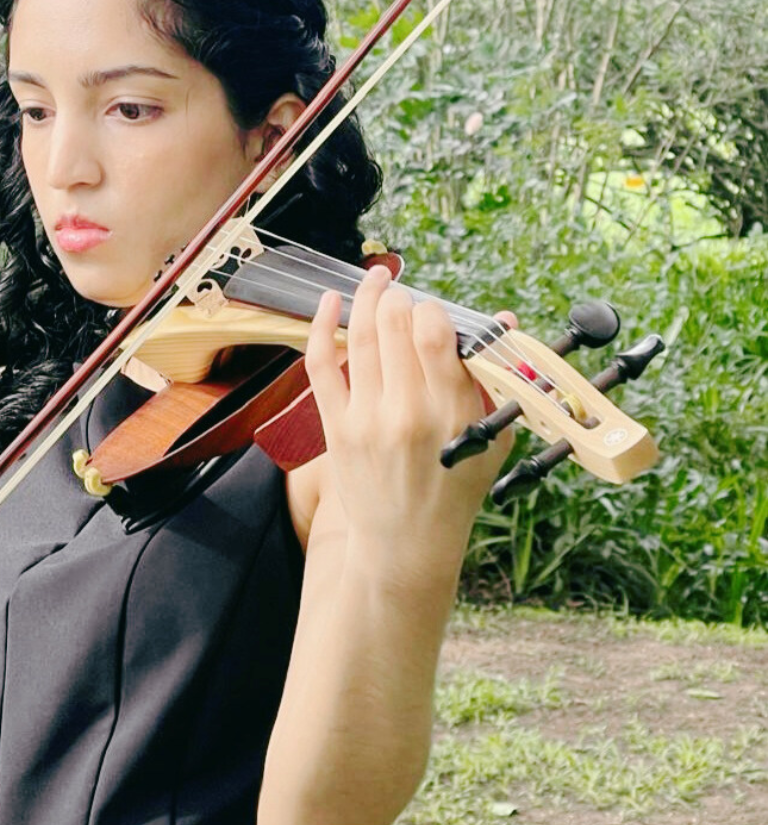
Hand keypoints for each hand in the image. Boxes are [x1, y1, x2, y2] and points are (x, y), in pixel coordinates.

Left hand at [304, 266, 515, 561]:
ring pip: (361, 338)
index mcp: (451, 414)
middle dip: (399, 298)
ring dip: (367, 298)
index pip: (435, 335)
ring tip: (376, 279)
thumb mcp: (490, 438)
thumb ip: (495, 380)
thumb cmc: (455, 488)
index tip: (433, 312)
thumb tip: (502, 321)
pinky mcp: (336, 426)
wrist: (406, 544)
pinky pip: (322, 364)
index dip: (432, 310)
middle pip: (395, 327)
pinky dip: (323, 327)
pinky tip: (330, 301)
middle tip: (402, 291)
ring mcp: (366, 419)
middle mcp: (406, 413)